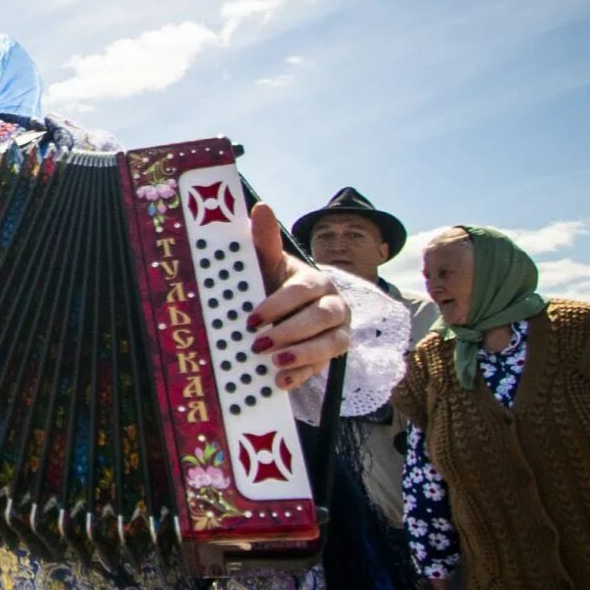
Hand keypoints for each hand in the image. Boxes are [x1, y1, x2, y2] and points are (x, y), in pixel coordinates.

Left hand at [249, 204, 350, 391]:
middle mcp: (334, 305)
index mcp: (316, 281)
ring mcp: (338, 332)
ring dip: (302, 355)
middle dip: (290, 332)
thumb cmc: (274, 284)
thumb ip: (264, 241)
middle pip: (321, 318)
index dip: (278, 305)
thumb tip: (261, 207)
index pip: (302, 291)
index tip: (251, 319)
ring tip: (273, 364)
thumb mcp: (267, 265)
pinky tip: (279, 382)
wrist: (285, 312)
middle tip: (259, 345)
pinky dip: (302, 375)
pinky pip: (323, 368)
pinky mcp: (333, 357)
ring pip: (331, 344)